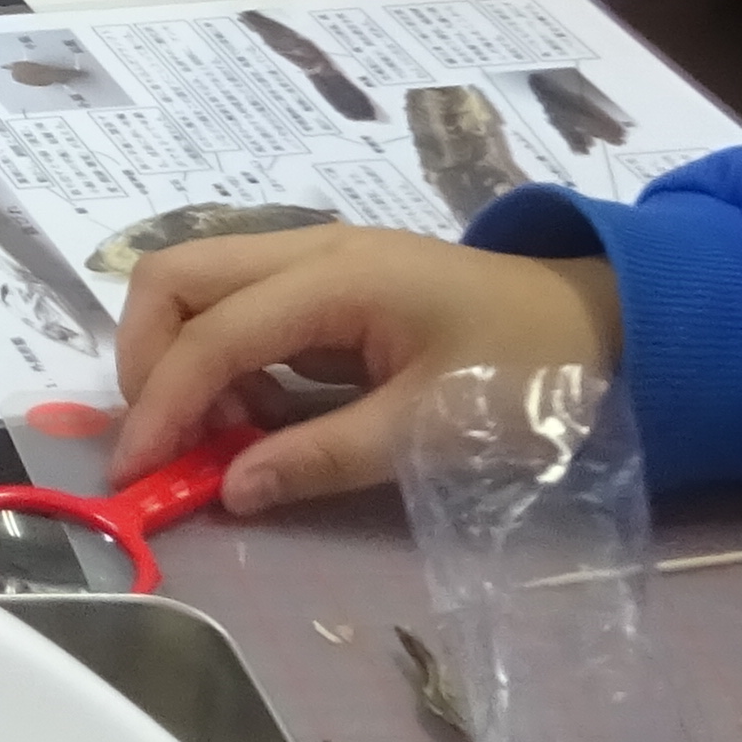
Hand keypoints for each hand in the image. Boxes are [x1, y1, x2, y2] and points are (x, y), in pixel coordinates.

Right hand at [110, 220, 616, 506]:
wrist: (605, 326)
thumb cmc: (528, 374)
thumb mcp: (433, 431)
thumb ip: (324, 457)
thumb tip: (229, 490)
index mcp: (337, 276)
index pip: (214, 333)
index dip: (163, 405)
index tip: (136, 474)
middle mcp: (309, 251)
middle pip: (174, 275)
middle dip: (145, 359)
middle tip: (163, 442)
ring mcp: (314, 262)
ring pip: (195, 286)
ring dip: (180, 360)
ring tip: (219, 439)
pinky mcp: (323, 287)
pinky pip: (237, 311)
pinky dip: (220, 363)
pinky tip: (256, 418)